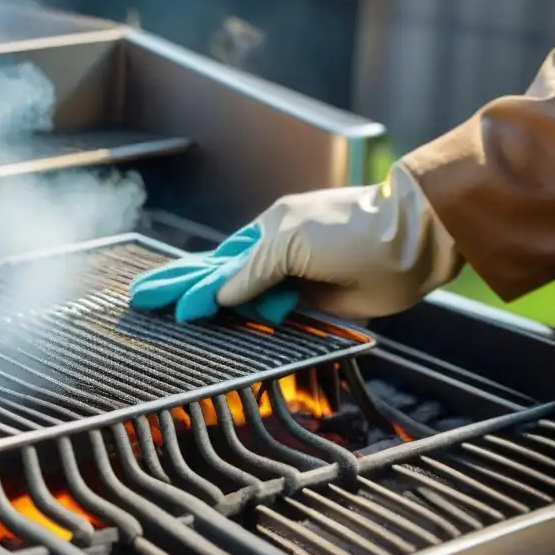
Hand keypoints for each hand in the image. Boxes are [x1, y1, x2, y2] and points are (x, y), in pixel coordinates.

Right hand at [130, 164, 463, 322]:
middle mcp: (275, 256)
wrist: (412, 239)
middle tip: (142, 301)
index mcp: (265, 234)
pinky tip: (227, 324)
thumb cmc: (350, 230)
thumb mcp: (288, 244)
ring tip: (172, 315)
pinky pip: (275, 316)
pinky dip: (249, 321)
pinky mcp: (317, 301)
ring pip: (244, 299)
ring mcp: (295, 279)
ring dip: (212, 308)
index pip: (211, 263)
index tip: (146, 295)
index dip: (178, 281)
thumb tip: (208, 298)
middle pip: (217, 278)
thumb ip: (247, 273)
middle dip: (180, 289)